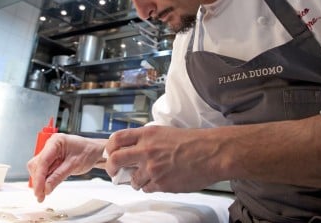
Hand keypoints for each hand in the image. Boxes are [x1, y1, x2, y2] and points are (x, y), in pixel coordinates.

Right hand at [27, 133, 105, 201]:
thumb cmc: (88, 152)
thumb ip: (58, 176)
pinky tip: (48, 186)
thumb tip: (46, 188)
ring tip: (44, 193)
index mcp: (56, 142)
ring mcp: (50, 152)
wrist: (95, 151)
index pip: (42, 161)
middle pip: (37, 165)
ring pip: (38, 168)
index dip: (39, 177)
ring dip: (40, 181)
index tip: (39, 190)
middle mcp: (50, 146)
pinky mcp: (51, 159)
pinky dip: (45, 179)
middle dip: (38, 181)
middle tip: (41, 195)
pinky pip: (44, 170)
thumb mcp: (74, 165)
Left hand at [104, 126, 222, 192]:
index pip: (117, 139)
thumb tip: (130, 150)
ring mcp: (153, 168)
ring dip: (135, 181)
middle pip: (115, 160)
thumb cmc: (192, 142)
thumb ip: (145, 140)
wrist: (211, 153)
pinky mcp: (161, 183)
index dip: (110, 148)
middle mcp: (146, 150)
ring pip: (132, 180)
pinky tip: (158, 181)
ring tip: (145, 177)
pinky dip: (149, 187)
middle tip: (114, 172)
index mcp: (147, 135)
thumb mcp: (164, 132)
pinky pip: (146, 189)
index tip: (110, 154)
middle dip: (111, 168)